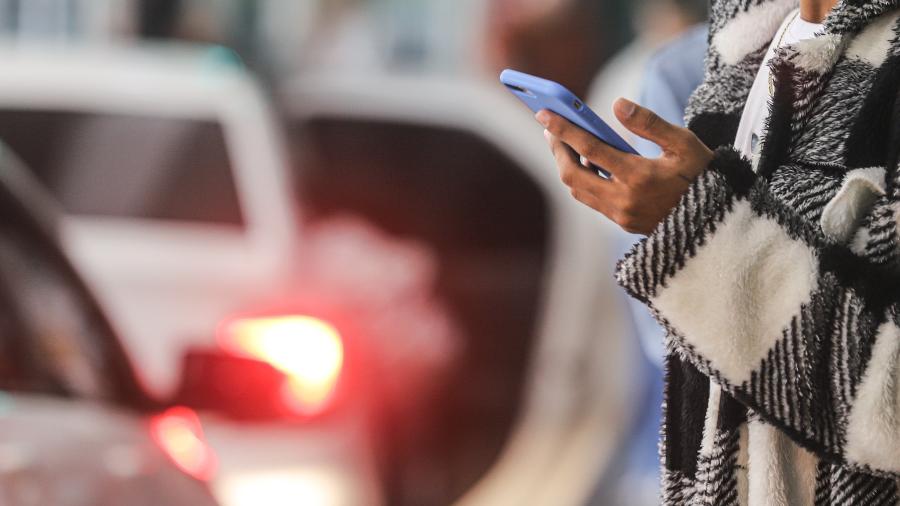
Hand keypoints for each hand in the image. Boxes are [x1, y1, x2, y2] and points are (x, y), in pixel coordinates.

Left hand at [536, 98, 712, 234]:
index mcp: (639, 177)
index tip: (544, 114)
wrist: (716, 219)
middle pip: (573, 174)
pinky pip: (590, 200)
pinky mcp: (621, 223)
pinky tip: (584, 161)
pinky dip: (582, 179)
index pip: (590, 149)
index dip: (564, 130)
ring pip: (578, 189)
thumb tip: (617, 104)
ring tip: (562, 142)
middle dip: (558, 150)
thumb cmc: (702, 174)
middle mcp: (624, 200)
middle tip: (550, 128)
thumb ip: (649, 123)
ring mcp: (621, 215)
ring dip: (566, 165)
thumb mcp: (683, 143)